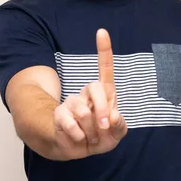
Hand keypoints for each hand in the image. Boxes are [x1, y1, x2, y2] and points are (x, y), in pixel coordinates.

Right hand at [53, 28, 127, 159]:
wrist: (79, 149)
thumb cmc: (101, 137)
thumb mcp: (116, 134)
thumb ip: (120, 126)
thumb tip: (113, 116)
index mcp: (104, 93)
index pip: (104, 68)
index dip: (103, 50)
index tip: (101, 31)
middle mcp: (87, 93)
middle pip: (95, 87)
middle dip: (102, 109)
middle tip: (105, 126)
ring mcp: (72, 102)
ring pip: (83, 111)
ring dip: (92, 131)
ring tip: (91, 138)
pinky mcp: (60, 114)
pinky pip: (71, 124)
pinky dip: (80, 137)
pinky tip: (80, 138)